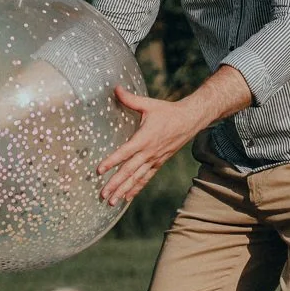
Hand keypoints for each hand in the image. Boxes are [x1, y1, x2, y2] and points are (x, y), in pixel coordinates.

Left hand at [96, 88, 204, 204]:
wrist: (190, 120)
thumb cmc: (167, 111)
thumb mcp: (148, 104)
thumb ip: (130, 99)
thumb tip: (115, 88)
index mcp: (144, 138)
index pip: (124, 153)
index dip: (111, 162)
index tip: (99, 171)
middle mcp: (149, 152)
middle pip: (129, 171)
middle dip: (115, 184)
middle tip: (102, 195)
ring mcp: (154, 160)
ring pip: (137, 179)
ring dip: (123, 191)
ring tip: (111, 202)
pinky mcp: (159, 163)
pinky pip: (145, 179)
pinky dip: (136, 189)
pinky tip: (126, 198)